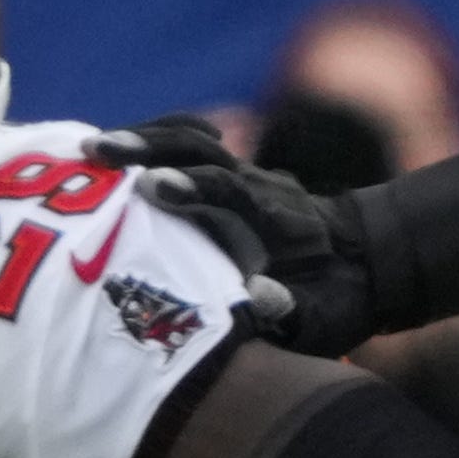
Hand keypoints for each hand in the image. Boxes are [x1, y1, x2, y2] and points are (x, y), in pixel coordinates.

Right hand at [93, 117, 371, 352]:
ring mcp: (246, 176)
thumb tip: (254, 299)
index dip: (193, 188)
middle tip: (95, 151)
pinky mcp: (232, 177)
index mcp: (280, 223)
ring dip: (142, 138)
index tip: (150, 186)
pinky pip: (191, 146)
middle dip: (149, 146)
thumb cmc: (337, 301)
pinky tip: (115, 149)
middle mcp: (261, 188)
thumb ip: (291, 311)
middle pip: (202, 151)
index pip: (232, 193)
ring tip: (89, 147)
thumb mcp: (324, 319)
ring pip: (192, 140)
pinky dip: (154, 139)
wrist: (370, 261)